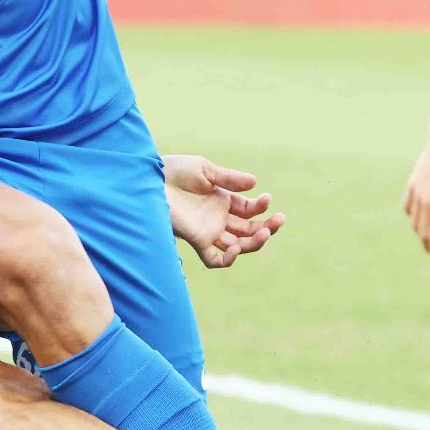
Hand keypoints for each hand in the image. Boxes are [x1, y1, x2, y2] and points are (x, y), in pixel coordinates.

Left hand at [162, 155, 284, 268]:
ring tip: (265, 233)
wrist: (150, 179)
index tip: (267, 198)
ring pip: (237, 246)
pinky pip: (213, 260)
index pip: (249, 210)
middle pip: (248, 231)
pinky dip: (228, 259)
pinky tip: (236, 248)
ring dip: (254, 243)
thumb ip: (229, 178)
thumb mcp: (205, 170)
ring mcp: (208, 231)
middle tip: (279, 221)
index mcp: (222, 200)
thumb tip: (255, 183)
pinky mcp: (196, 240)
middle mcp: (218, 218)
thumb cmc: (174, 171)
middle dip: (266, 228)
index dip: (261, 207)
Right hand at [403, 147, 429, 261]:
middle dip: (428, 245)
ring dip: (420, 232)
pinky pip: (408, 208)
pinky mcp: (411, 187)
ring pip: (414, 222)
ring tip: (428, 235)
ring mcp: (417, 196)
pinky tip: (419, 218)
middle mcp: (427, 204)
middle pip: (422, 233)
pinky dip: (412, 216)